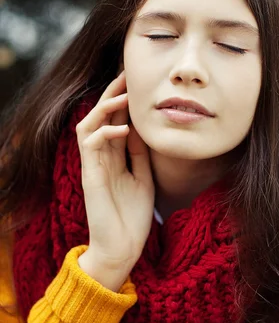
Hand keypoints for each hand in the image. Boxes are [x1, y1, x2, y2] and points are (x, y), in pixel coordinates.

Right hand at [75, 70, 154, 272]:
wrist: (122, 248)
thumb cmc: (133, 216)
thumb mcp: (144, 177)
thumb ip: (140, 154)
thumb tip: (144, 128)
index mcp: (114, 156)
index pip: (116, 120)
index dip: (125, 100)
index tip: (140, 82)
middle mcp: (101, 156)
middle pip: (101, 116)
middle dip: (113, 93)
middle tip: (128, 74)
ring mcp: (93, 164)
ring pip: (90, 124)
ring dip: (106, 107)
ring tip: (125, 96)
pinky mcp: (89, 175)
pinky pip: (90, 144)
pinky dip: (106, 132)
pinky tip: (125, 129)